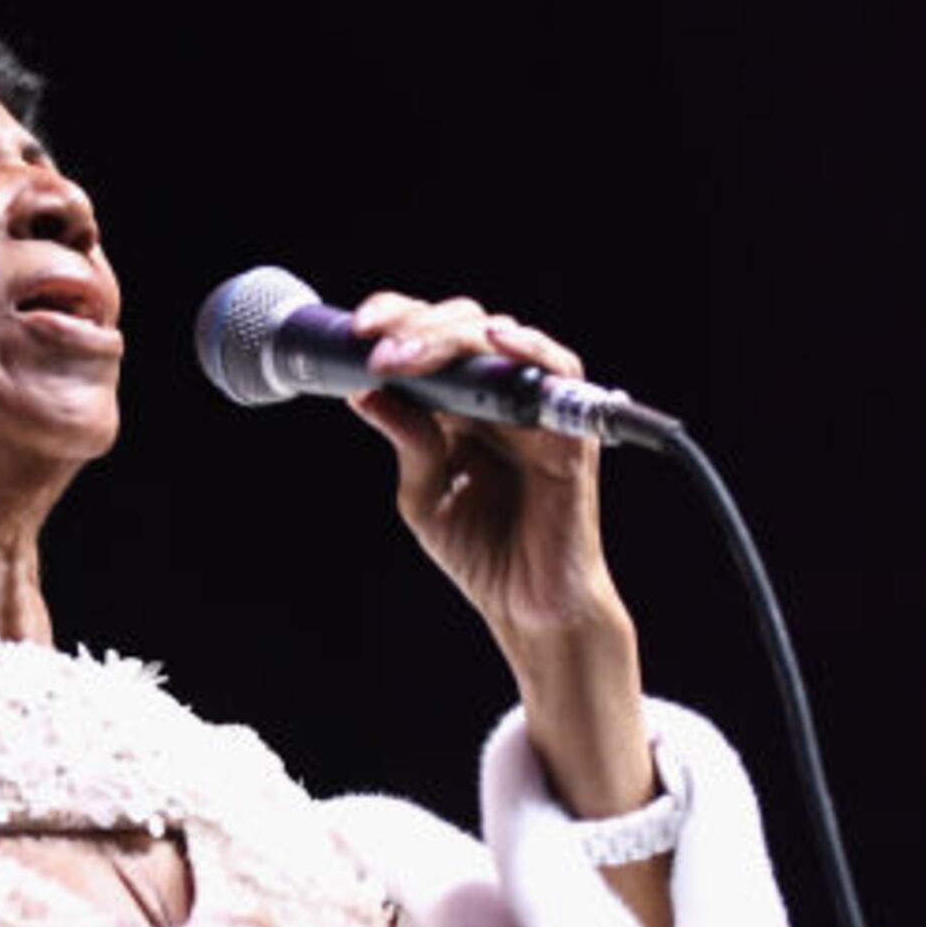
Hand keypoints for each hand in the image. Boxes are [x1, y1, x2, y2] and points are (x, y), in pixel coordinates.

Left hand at [340, 291, 625, 647]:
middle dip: (415, 328)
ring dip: (453, 338)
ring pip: (503, 339)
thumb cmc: (480, 551)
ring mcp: (534, 410)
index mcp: (459, 407)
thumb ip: (407, 442)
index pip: (430, 340)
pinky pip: (560, 374)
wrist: (527, 606)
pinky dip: (530, 350)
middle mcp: (497, 398)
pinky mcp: (567, 432)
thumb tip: (365, 392)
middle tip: (377, 352)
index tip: (358, 328)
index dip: (397, 320)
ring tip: (408, 356)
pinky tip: (496, 341)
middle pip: (462, 328)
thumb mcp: (424, 496)